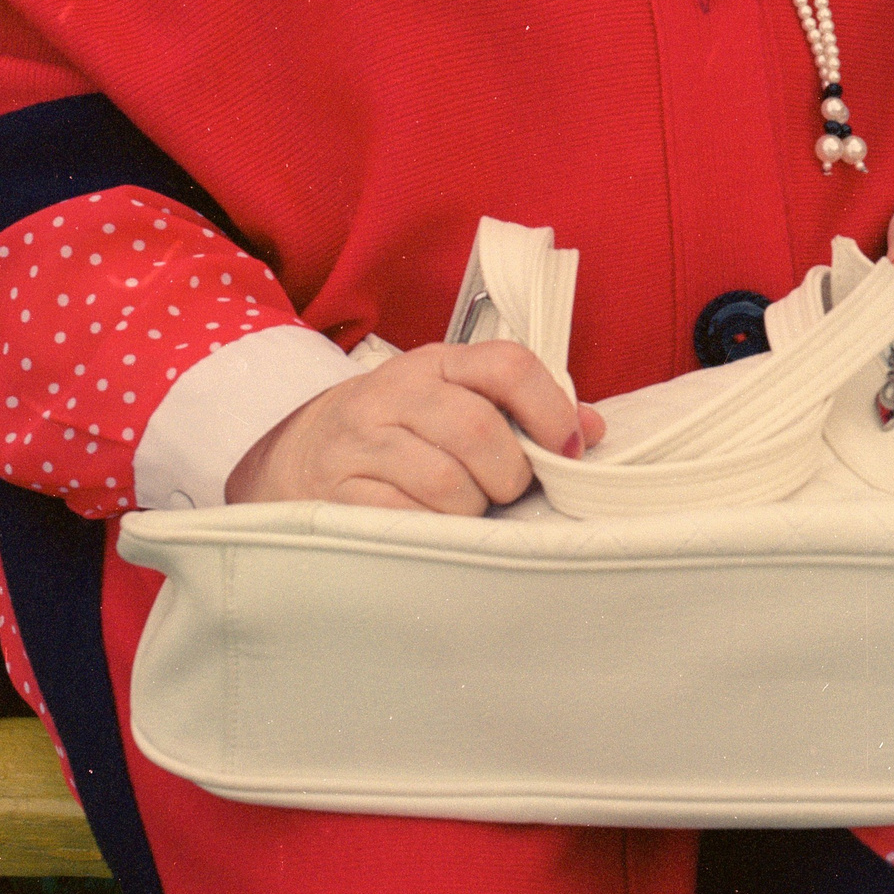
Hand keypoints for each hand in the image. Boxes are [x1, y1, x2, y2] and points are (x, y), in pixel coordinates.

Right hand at [225, 341, 604, 513]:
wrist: (299, 454)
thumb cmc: (400, 431)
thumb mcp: (456, 401)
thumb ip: (524, 411)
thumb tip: (594, 430)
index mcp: (439, 364)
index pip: (507, 365)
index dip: (551, 408)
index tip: (569, 448)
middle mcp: (396, 392)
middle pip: (478, 429)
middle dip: (510, 473)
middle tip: (508, 491)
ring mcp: (361, 440)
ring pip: (446, 481)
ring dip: (472, 508)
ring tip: (467, 510)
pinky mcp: (337, 491)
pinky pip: (405, 518)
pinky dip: (434, 530)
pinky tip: (433, 527)